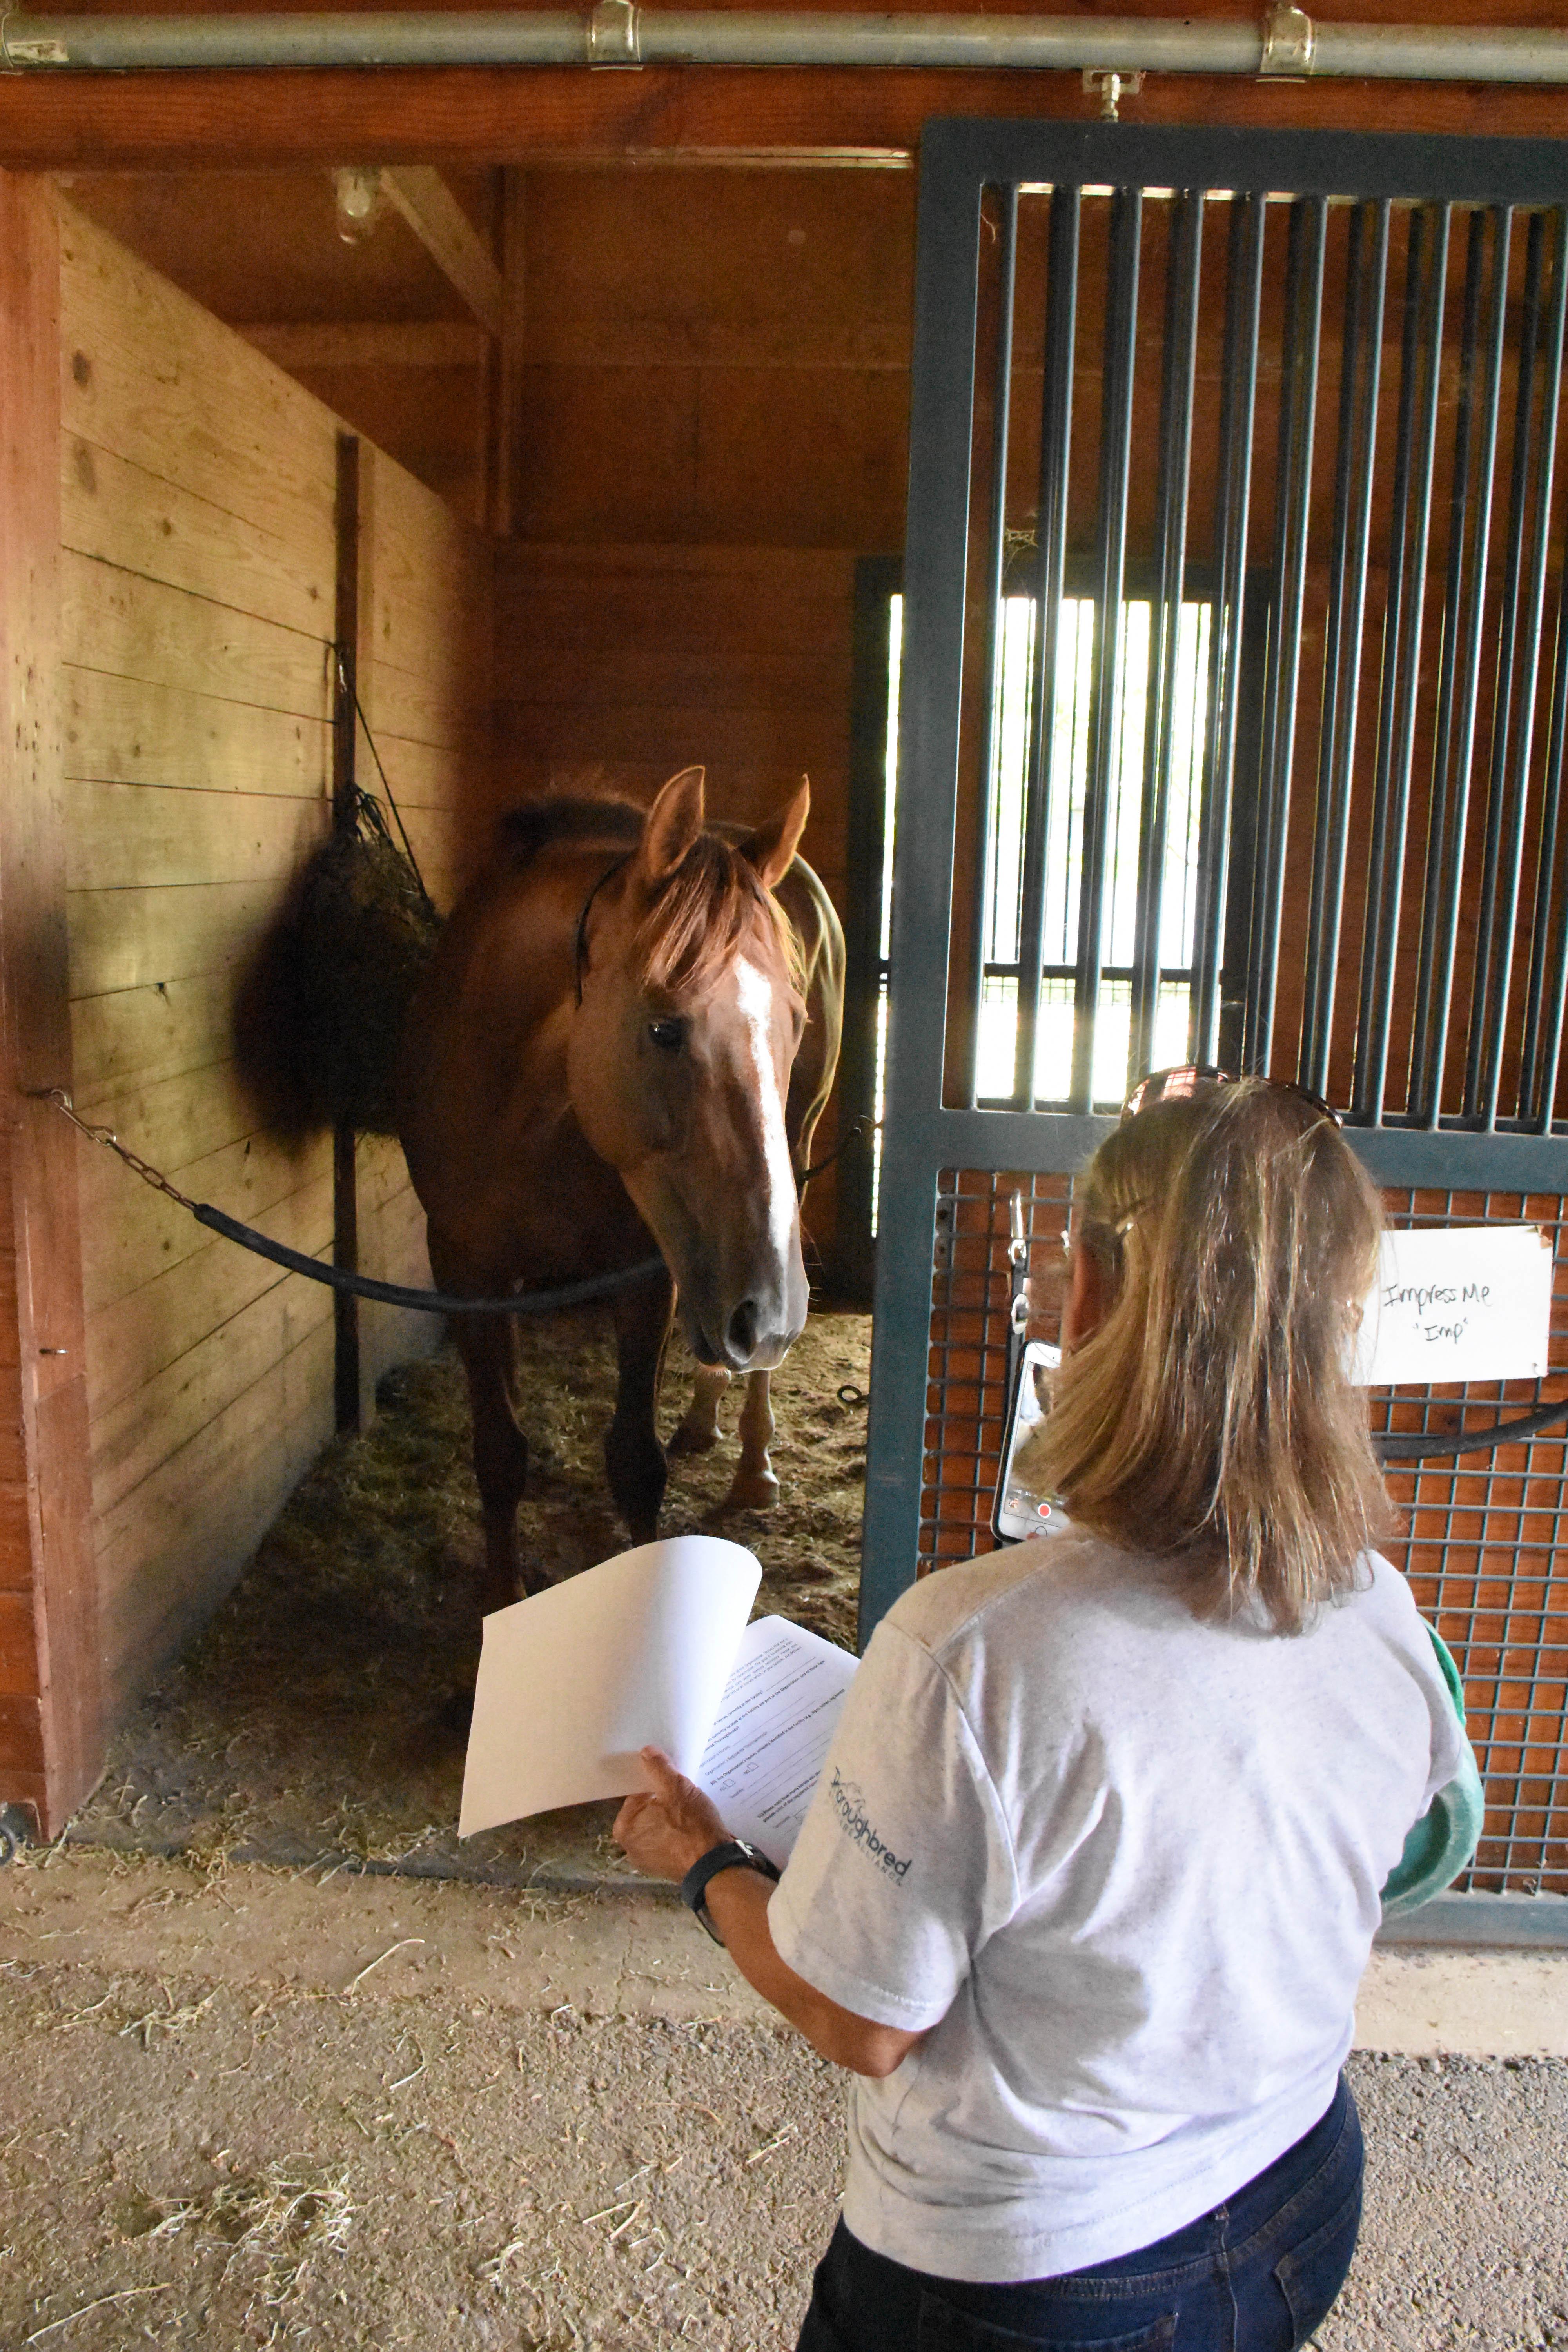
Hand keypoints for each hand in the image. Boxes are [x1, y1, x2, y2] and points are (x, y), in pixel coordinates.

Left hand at [612, 1747, 729, 1882]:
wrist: (714, 1865)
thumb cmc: (691, 1825)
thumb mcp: (677, 1788)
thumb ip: (658, 1768)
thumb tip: (645, 1751)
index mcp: (624, 1826)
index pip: (637, 1794)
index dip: (655, 1784)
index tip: (672, 1781)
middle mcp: (629, 1846)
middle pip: (647, 1811)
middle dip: (664, 1801)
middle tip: (684, 1795)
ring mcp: (647, 1860)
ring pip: (658, 1826)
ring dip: (671, 1817)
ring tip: (691, 1810)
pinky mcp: (664, 1868)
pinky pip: (668, 1841)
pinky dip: (677, 1834)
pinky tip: (692, 1828)